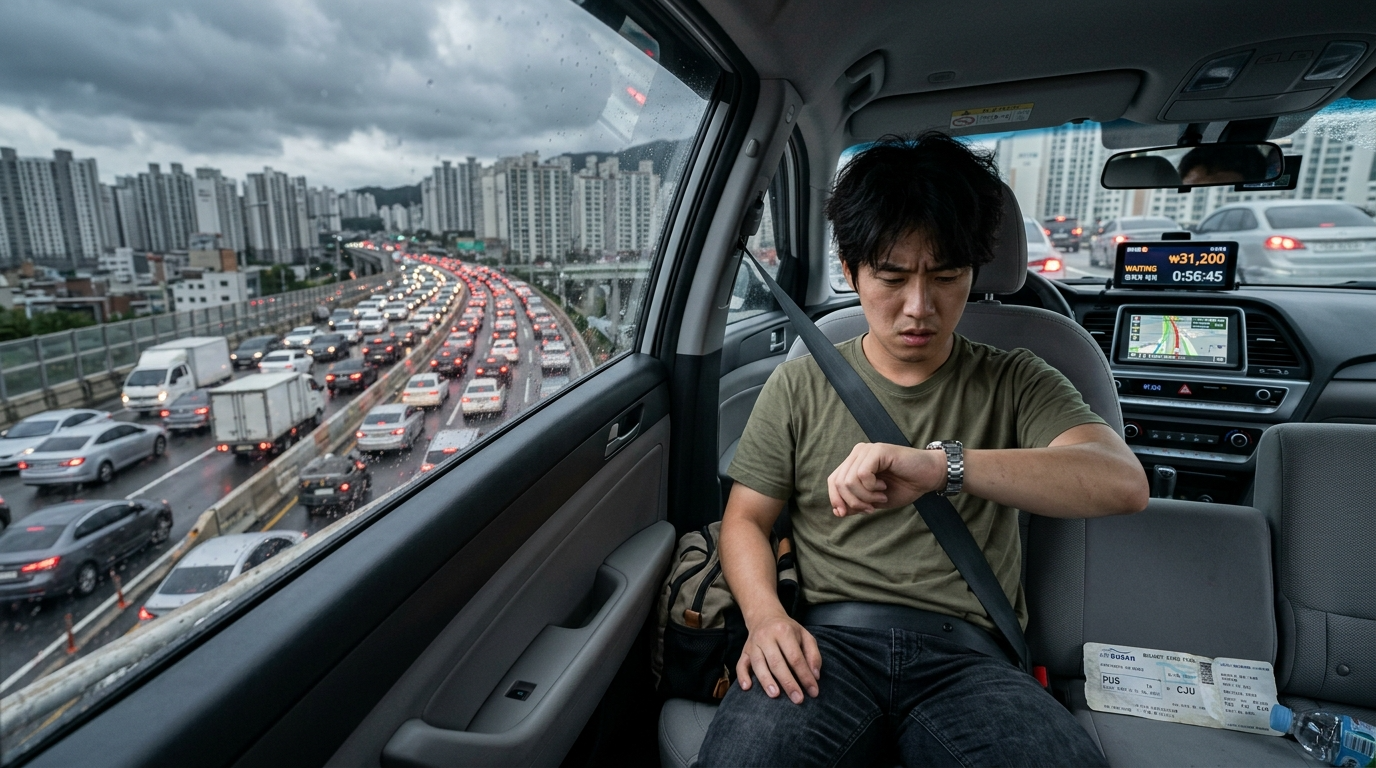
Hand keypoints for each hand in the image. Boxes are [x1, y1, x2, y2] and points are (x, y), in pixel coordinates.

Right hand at [737, 611, 821, 703]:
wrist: (764, 616)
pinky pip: (741, 664)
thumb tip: (815, 676)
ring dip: (766, 681)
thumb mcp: (805, 635)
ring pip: (758, 664)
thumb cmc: (788, 630)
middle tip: (798, 699)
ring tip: (775, 695)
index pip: (795, 658)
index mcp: (784, 631)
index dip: (805, 676)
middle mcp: (766, 637)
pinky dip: (742, 676)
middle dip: (788, 683)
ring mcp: (753, 644)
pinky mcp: (744, 651)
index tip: (813, 692)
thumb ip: (813, 654)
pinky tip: (747, 688)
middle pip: (777, 662)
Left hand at [827, 442, 944, 516]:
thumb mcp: (874, 501)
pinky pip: (862, 474)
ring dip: (865, 496)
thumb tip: (837, 511)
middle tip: (871, 508)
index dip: (836, 499)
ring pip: (849, 480)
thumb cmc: (904, 487)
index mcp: (854, 463)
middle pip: (839, 482)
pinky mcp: (878, 450)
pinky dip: (871, 488)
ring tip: (881, 496)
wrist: (929, 477)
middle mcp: (858, 453)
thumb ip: (856, 504)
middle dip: (853, 502)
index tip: (846, 514)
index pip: (833, 481)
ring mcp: (867, 450)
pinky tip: (884, 487)